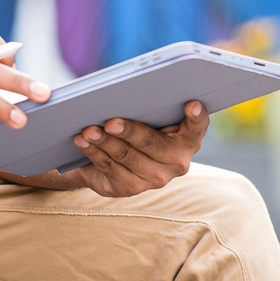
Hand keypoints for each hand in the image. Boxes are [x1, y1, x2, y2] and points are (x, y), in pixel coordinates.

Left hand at [60, 101, 208, 197]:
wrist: (120, 162)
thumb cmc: (142, 128)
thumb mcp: (152, 119)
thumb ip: (153, 108)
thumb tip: (127, 92)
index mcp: (188, 140)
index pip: (197, 128)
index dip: (196, 117)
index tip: (192, 104)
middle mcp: (177, 163)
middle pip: (151, 143)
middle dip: (129, 131)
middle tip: (111, 121)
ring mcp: (154, 178)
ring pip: (126, 156)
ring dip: (104, 141)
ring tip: (88, 129)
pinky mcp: (130, 188)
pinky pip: (109, 167)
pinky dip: (93, 151)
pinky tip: (82, 140)